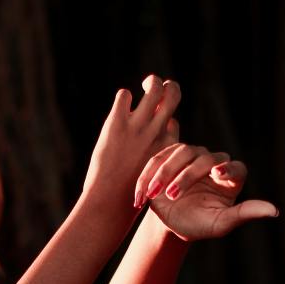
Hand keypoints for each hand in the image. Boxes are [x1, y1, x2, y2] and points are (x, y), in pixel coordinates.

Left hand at [82, 75, 180, 212]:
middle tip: (151, 88)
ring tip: (142, 85)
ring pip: (155, 87)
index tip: (154, 129)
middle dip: (166, 86)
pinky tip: (119, 108)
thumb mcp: (152, 179)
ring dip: (151, 81)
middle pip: (173, 94)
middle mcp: (157, 132)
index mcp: (169, 147)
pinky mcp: (118, 123)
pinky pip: (124, 95)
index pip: (173, 122)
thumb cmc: (129, 196)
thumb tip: (151, 151)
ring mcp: (138, 126)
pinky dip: (123, 98)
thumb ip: (153, 162)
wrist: (110, 202)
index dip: (165, 121)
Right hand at [135, 142, 278, 240]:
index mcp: (230, 178)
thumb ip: (245, 214)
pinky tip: (142, 193)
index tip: (219, 173)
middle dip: (187, 176)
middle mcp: (212, 162)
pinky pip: (159, 157)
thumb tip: (274, 211)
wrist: (171, 224)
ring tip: (155, 192)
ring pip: (181, 152)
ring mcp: (190, 156)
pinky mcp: (168, 156)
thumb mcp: (221, 223)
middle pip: (203, 158)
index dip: (228, 168)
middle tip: (174, 195)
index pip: (236, 168)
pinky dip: (149, 173)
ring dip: (166, 172)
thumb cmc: (199, 225)